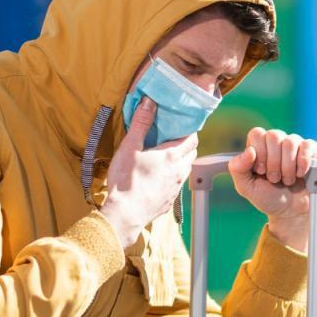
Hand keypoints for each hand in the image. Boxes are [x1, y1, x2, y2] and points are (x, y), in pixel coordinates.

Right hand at [98, 97, 198, 246]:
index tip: (181, 126)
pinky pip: (177, 185)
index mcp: (171, 156)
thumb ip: (141, 123)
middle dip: (186, 145)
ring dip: (181, 162)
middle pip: (192, 154)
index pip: (192, 139)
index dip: (189, 131)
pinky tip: (160, 178)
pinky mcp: (169, 201)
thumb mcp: (130, 147)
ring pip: (186, 170)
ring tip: (166, 158)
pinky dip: (173, 178)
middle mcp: (179, 172)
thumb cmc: (126, 181)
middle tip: (173, 139)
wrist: (124, 215)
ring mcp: (176, 188)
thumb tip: (149, 102)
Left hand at [227, 128, 316, 251]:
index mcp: (259, 146)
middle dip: (273, 163)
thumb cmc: (268, 197)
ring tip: (287, 180)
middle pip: (274, 136)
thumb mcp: (246, 187)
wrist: (290, 212)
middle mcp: (277, 142)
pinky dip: (303, 162)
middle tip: (274, 179)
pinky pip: (308, 146)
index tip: (261, 171)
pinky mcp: (312, 152)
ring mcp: (295, 145)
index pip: (257, 134)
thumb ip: (238, 169)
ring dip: (287, 167)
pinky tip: (300, 174)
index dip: (259, 153)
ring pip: (290, 142)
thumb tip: (249, 151)